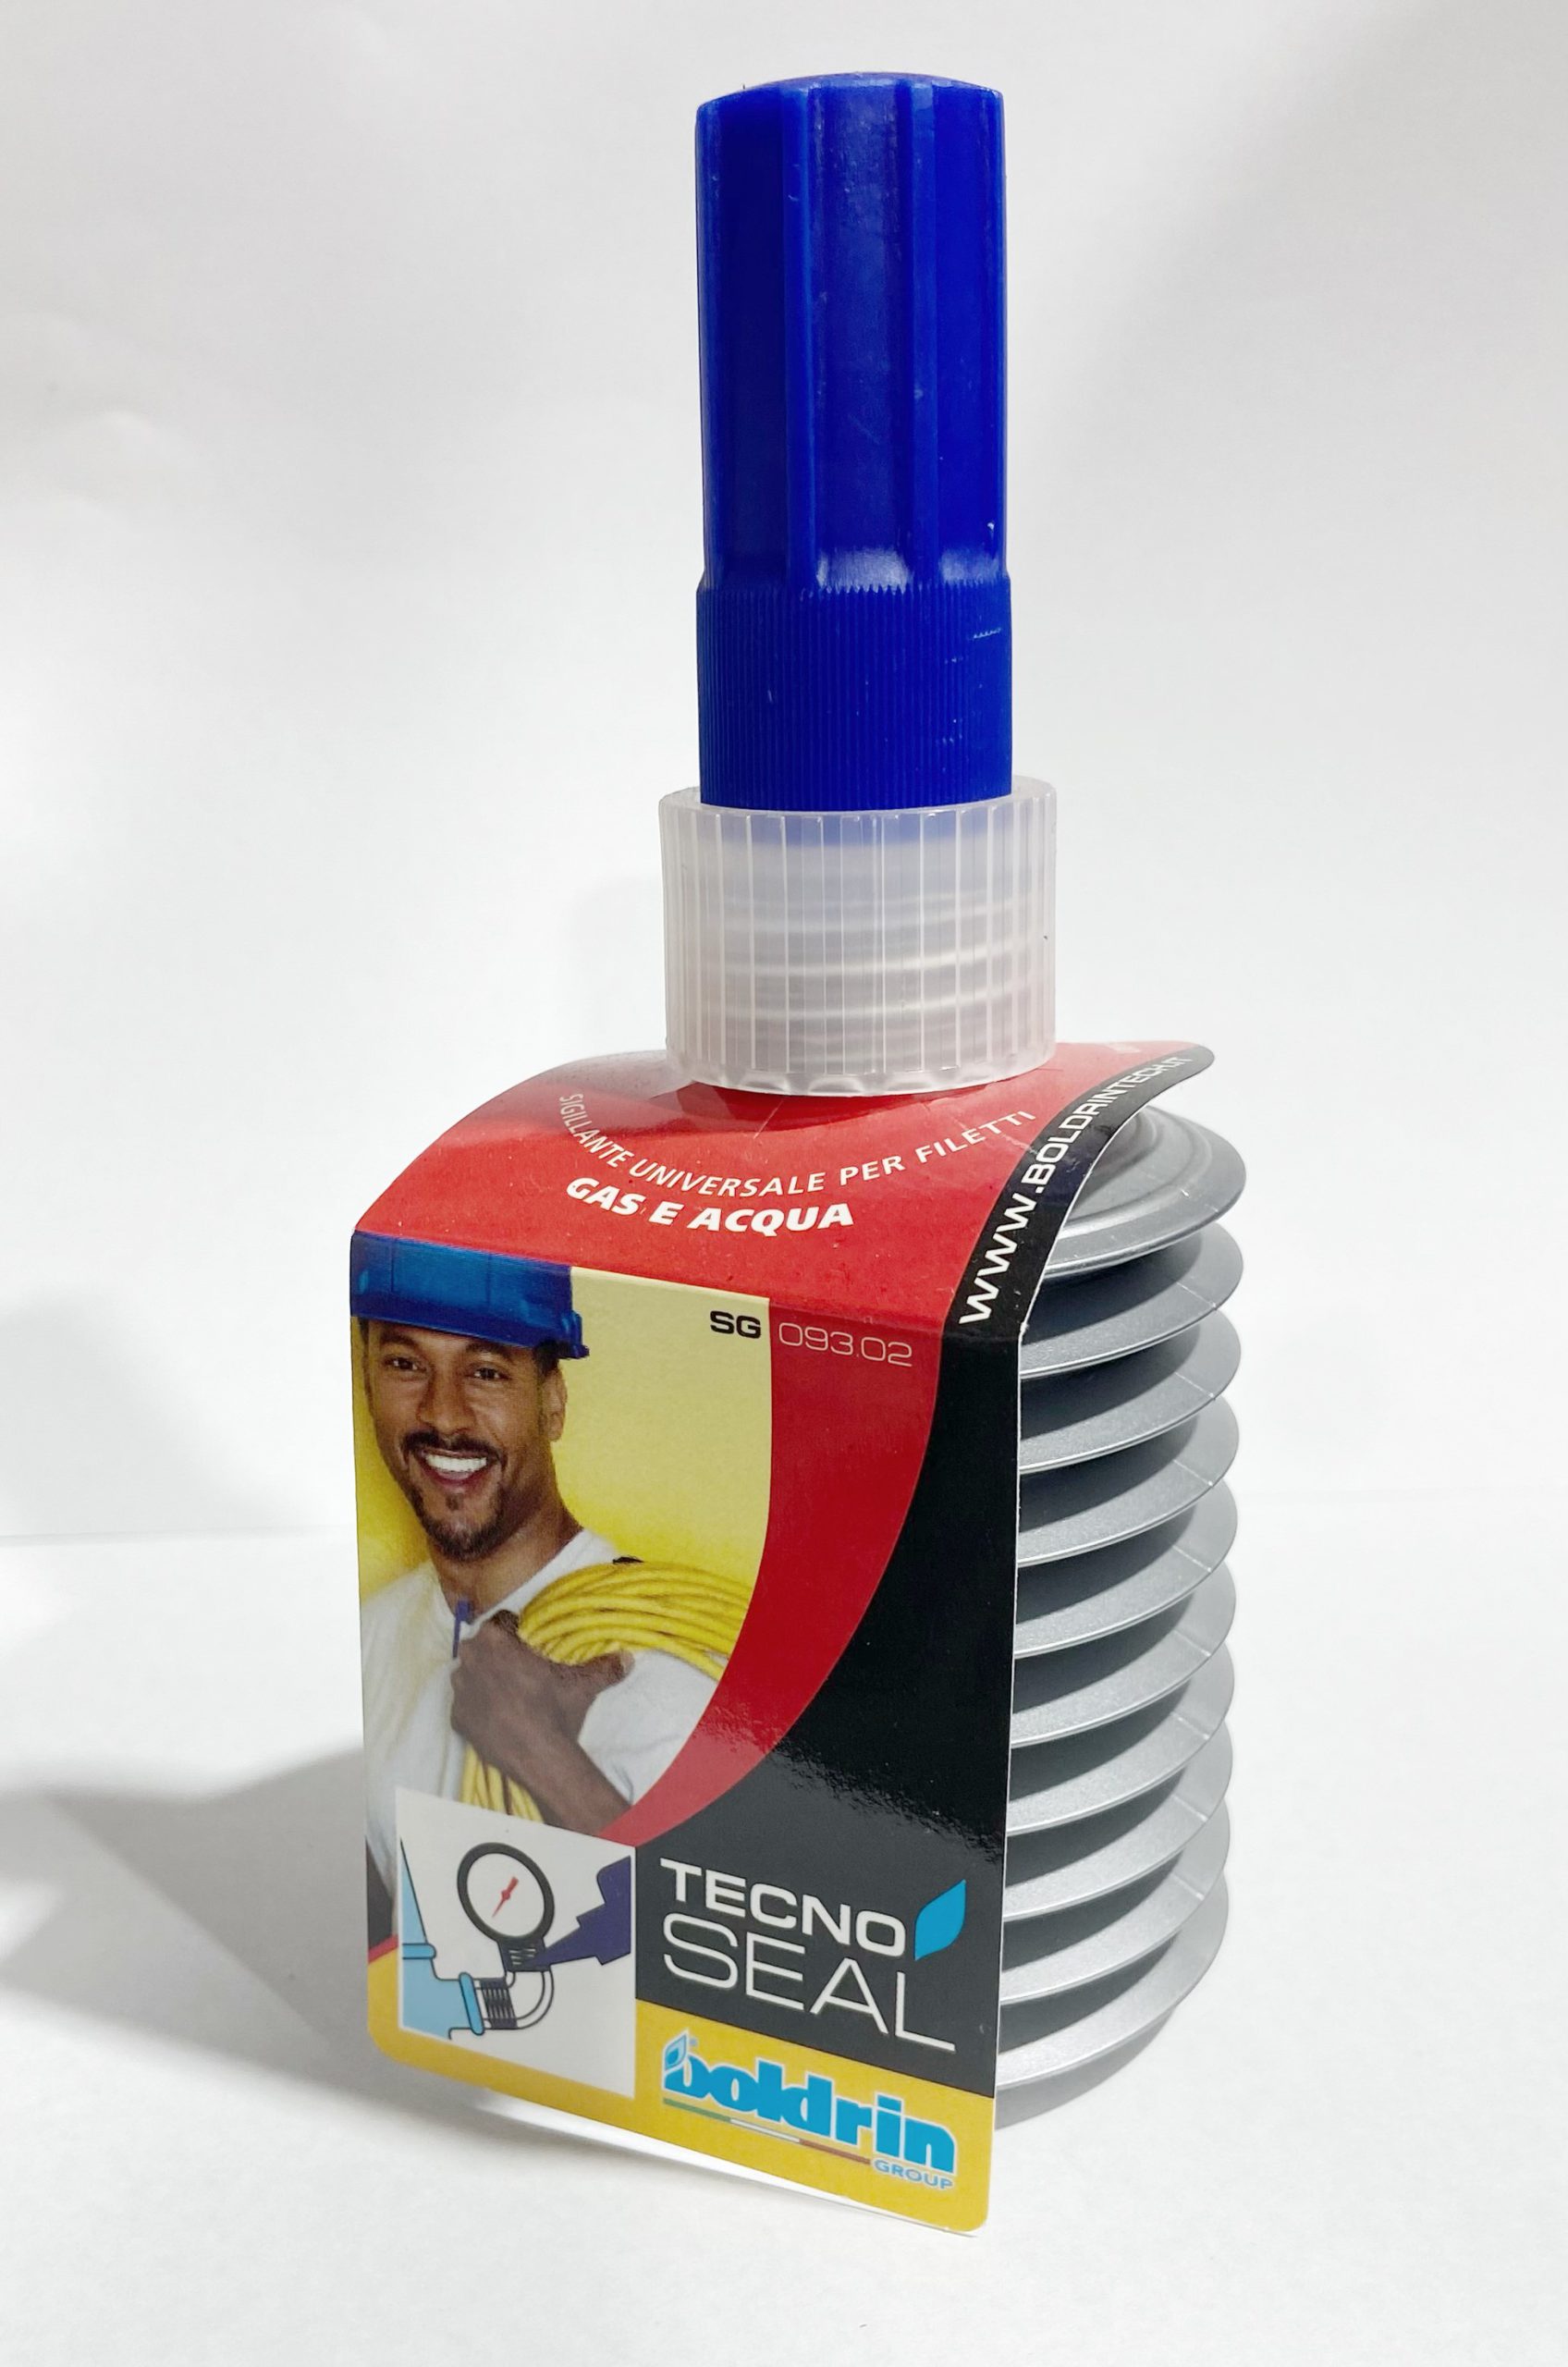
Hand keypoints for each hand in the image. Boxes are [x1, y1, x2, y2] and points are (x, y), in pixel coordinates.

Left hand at [450, 1613, 630, 1831]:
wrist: (537, 1755)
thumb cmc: (555, 1709)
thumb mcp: (582, 1684)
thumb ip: (603, 1667)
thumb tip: (628, 1659)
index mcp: (494, 1640)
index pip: (500, 1621)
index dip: (515, 1632)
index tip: (527, 1646)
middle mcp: (470, 1658)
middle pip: (481, 1646)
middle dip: (496, 1654)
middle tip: (519, 1670)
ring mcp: (459, 1690)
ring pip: (469, 1674)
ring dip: (483, 1679)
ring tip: (508, 1694)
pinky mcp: (455, 1718)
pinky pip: (464, 1705)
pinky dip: (477, 1708)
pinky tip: (497, 1717)